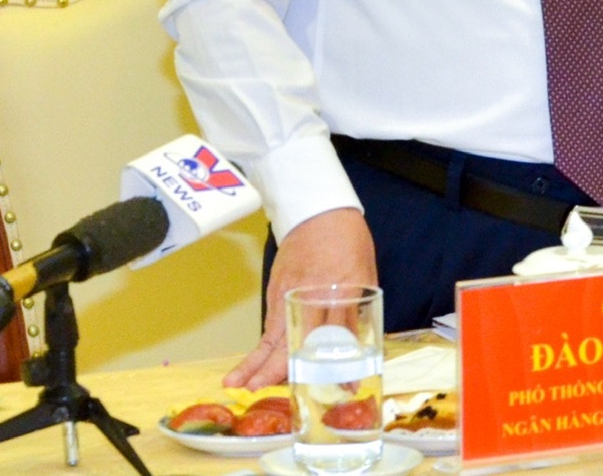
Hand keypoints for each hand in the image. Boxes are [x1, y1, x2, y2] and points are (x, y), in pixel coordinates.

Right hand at [225, 207, 378, 387]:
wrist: (318, 210)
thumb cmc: (347, 241)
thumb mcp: (363, 274)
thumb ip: (356, 313)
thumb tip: (353, 351)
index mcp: (341, 289)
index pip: (338, 333)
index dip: (340, 361)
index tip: (343, 385)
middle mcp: (310, 294)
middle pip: (294, 336)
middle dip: (280, 368)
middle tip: (268, 391)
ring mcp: (288, 293)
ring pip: (273, 336)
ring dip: (256, 363)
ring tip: (239, 385)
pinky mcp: (276, 293)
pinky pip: (269, 327)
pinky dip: (260, 349)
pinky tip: (249, 367)